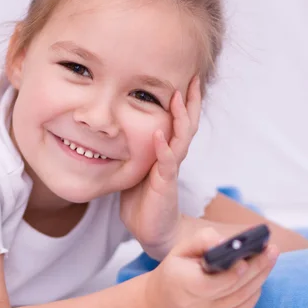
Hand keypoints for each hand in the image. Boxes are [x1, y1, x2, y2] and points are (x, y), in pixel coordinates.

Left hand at [120, 76, 201, 258]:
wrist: (152, 231)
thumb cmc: (143, 200)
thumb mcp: (136, 167)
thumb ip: (134, 148)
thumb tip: (115, 127)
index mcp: (167, 152)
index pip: (179, 121)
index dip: (183, 101)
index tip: (185, 77)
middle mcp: (173, 158)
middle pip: (187, 124)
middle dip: (190, 101)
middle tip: (193, 78)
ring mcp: (170, 170)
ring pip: (181, 139)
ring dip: (180, 117)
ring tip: (177, 97)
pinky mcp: (164, 185)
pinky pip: (166, 163)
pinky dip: (163, 147)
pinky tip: (158, 133)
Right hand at [146, 227, 278, 307]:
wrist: (165, 300)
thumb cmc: (177, 269)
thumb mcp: (181, 249)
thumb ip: (202, 240)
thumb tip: (225, 242)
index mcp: (183, 284)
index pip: (211, 285)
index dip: (231, 274)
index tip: (246, 258)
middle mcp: (197, 306)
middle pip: (234, 289)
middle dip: (256, 268)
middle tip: (271, 250)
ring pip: (243, 298)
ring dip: (261, 277)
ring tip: (271, 257)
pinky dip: (255, 291)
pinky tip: (261, 276)